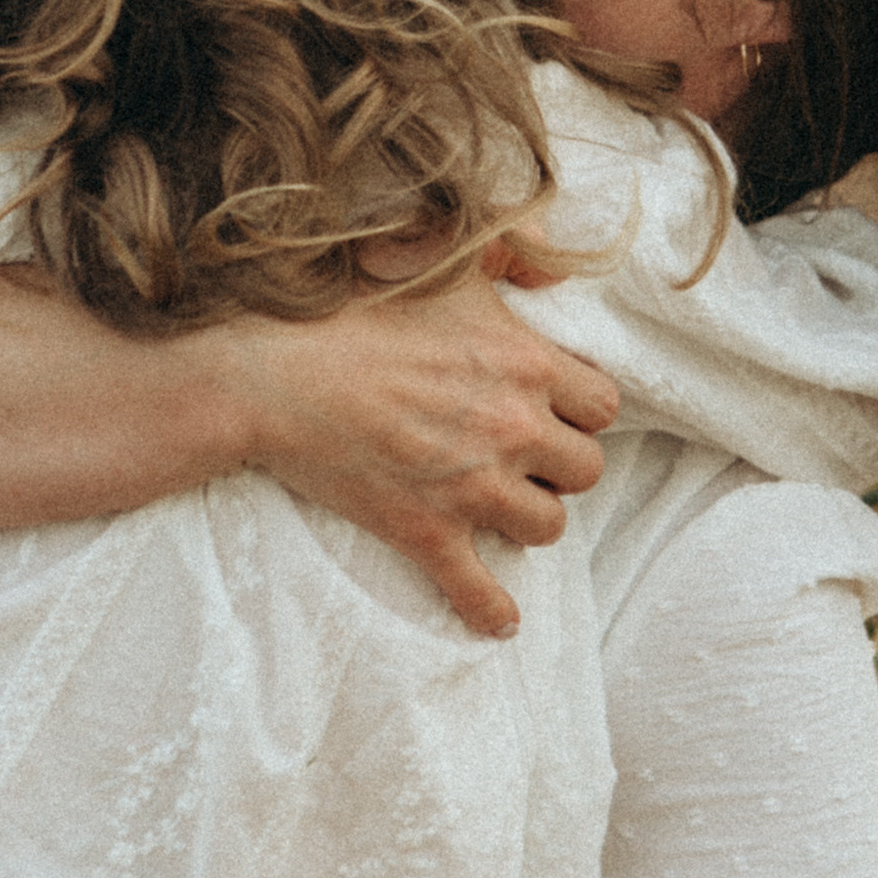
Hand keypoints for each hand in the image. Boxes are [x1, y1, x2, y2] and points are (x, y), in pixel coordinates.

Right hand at [229, 267, 617, 638]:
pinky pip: (478, 588)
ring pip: (547, 527)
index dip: (581, 409)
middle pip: (586, 470)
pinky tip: (500, 620)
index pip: (603, 405)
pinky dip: (492, 610)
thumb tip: (555, 264)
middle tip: (528, 456)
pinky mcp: (427, 530)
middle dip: (561, 465)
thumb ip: (509, 257)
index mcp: (524, 363)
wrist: (273, 374)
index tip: (556, 409)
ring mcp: (473, 486)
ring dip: (530, 518)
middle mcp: (512, 428)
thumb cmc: (352, 309)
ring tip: (504, 505)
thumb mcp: (440, 262)